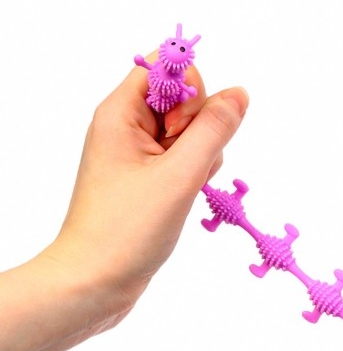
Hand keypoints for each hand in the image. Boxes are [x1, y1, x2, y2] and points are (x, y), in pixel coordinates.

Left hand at [48, 55, 247, 310]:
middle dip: (199, 129)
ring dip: (200, 155)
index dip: (188, 90)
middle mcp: (125, 128)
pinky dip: (194, 174)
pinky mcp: (146, 180)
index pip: (164, 66)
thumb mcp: (179, 175)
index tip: (184, 131)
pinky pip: (183, 159)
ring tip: (182, 188)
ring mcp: (136, 156)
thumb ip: (214, 130)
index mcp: (120, 113)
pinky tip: (186, 197)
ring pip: (188, 133)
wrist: (94, 283)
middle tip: (183, 167)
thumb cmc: (128, 229)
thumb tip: (240, 93)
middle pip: (181, 100)